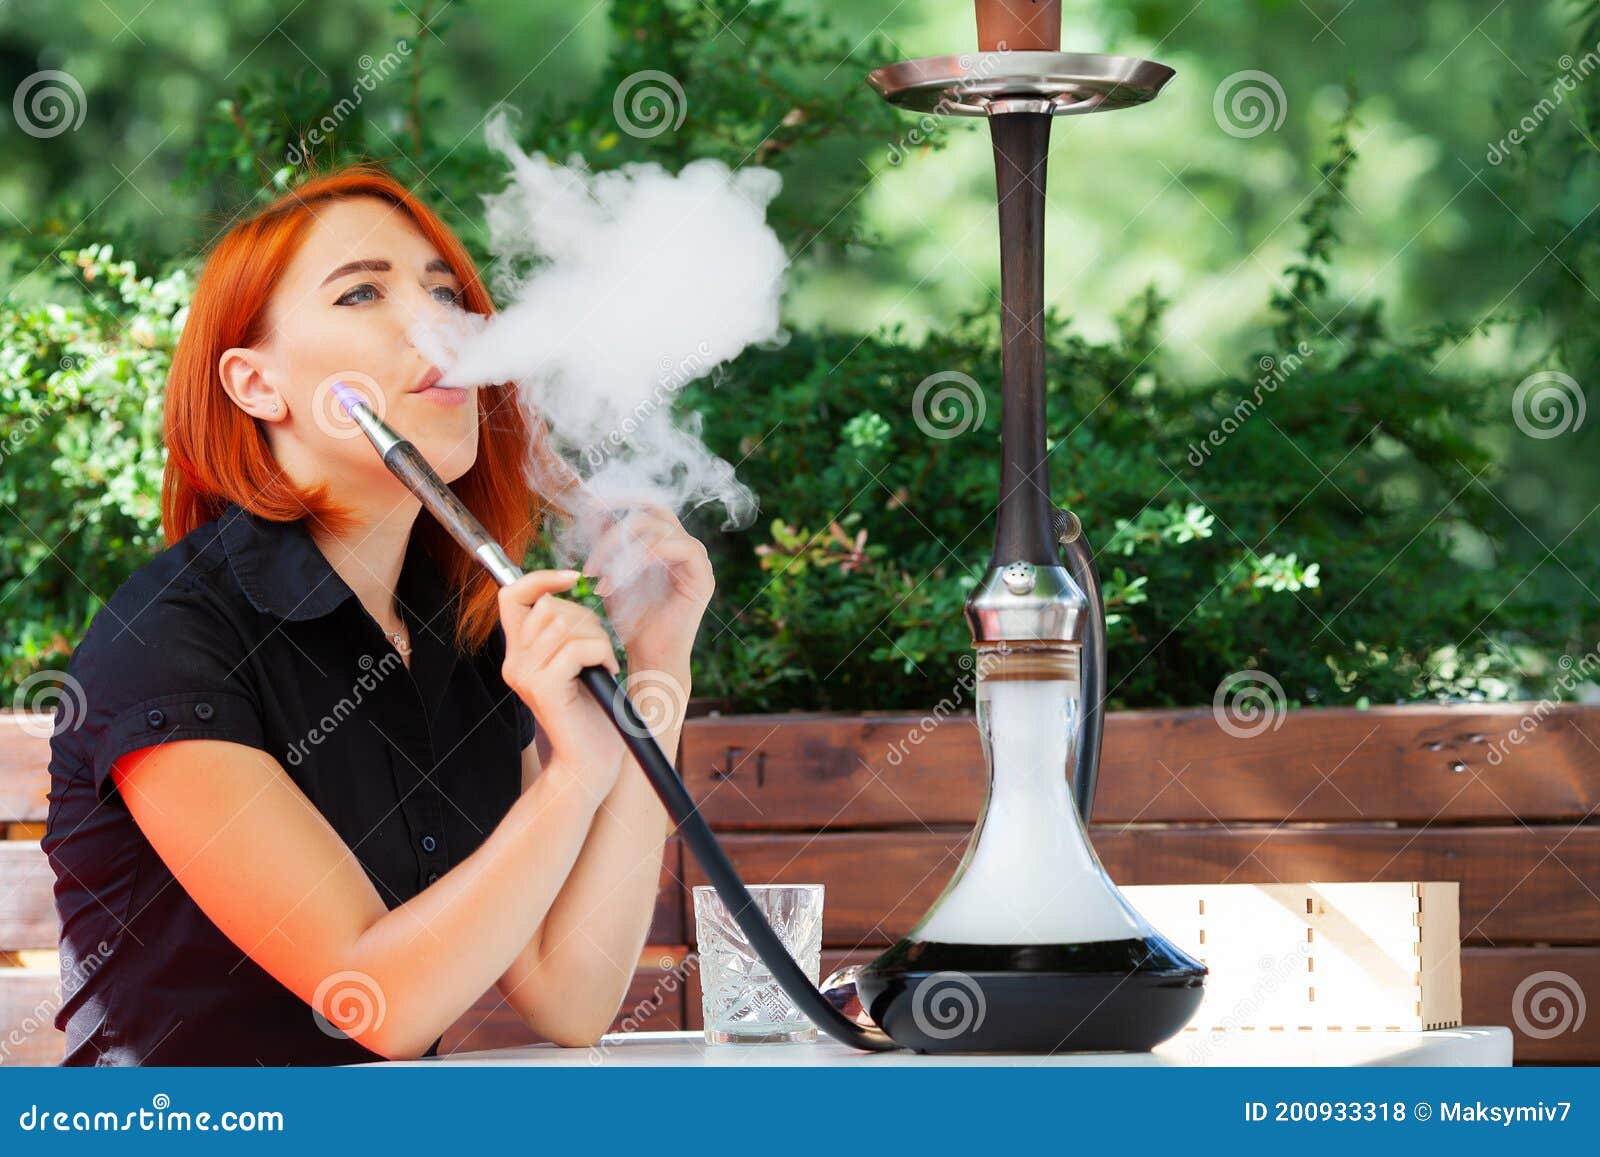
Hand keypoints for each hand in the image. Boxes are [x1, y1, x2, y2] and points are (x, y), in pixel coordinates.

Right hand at [497, 570, 624, 798]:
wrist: (591, 762)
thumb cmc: (591, 711)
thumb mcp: (573, 662)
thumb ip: (563, 630)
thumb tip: (565, 586)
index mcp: (518, 654)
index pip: (511, 596)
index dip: (540, 578)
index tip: (573, 578)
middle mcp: (514, 663)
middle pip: (549, 607)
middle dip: (586, 619)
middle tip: (600, 650)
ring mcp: (526, 676)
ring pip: (566, 624)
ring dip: (598, 638)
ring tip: (603, 663)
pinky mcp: (544, 689)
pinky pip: (577, 648)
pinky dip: (601, 654)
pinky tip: (606, 672)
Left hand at [582, 502, 713, 662]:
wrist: (649, 659)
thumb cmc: (631, 622)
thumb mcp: (612, 574)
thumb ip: (607, 544)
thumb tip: (594, 510)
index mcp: (668, 544)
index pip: (649, 507)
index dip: (621, 499)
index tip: (589, 506)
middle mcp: (686, 548)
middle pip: (654, 512)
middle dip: (615, 526)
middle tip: (591, 555)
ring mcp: (698, 561)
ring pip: (659, 528)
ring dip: (621, 547)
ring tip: (599, 577)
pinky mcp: (702, 576)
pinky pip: (676, 547)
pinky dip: (643, 557)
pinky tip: (619, 578)